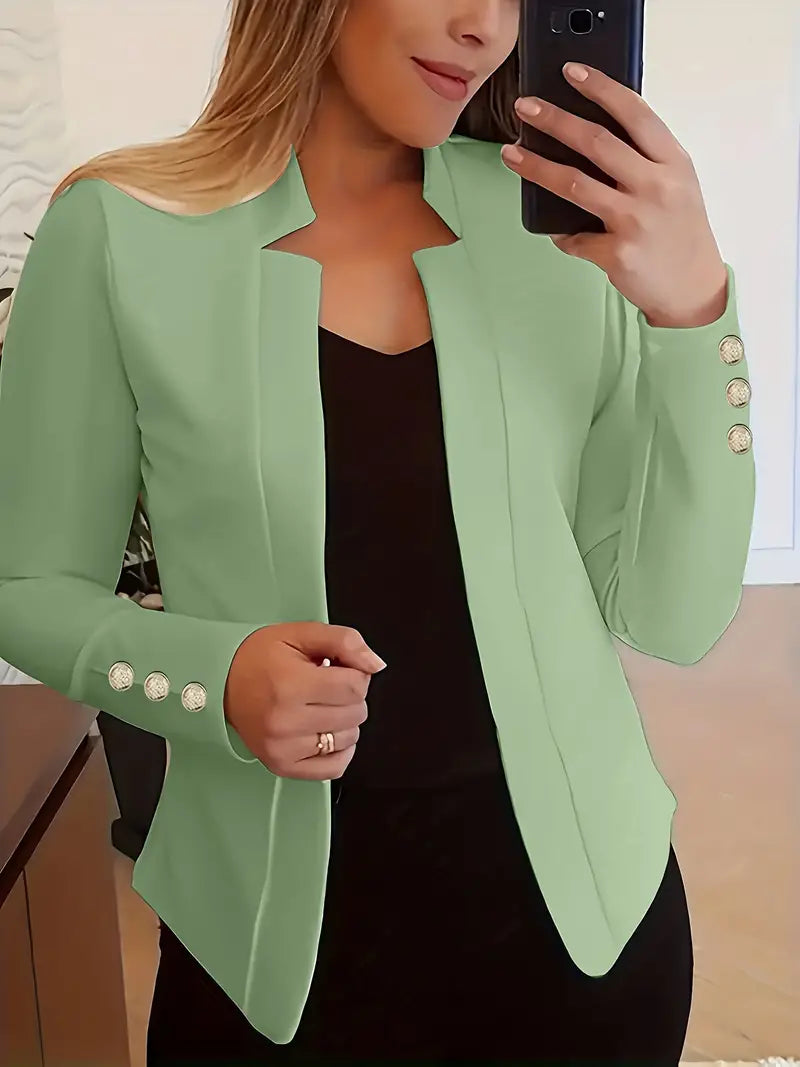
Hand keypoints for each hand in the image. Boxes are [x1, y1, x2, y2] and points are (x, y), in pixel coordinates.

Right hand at [223, 621, 386, 778]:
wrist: (219, 682)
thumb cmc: (258, 657)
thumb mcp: (300, 634)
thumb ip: (344, 642)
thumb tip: (375, 664)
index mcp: (291, 684)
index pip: (356, 687)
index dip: (356, 673)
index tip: (338, 669)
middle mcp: (285, 721)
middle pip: (355, 713)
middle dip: (350, 696)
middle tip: (326, 686)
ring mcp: (283, 748)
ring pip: (348, 738)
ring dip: (344, 721)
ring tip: (320, 706)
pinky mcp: (282, 766)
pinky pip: (334, 768)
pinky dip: (340, 750)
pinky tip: (326, 731)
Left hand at [501, 62, 728, 327]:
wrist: (692, 288)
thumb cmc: (678, 232)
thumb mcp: (677, 184)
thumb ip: (644, 159)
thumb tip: (586, 136)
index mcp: (672, 163)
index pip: (634, 113)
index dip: (600, 88)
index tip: (570, 72)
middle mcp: (656, 186)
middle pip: (595, 142)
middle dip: (554, 119)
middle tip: (524, 107)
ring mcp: (636, 220)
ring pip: (573, 183)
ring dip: (536, 166)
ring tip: (511, 154)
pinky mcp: (618, 253)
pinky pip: (573, 237)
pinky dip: (561, 234)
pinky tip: (558, 231)